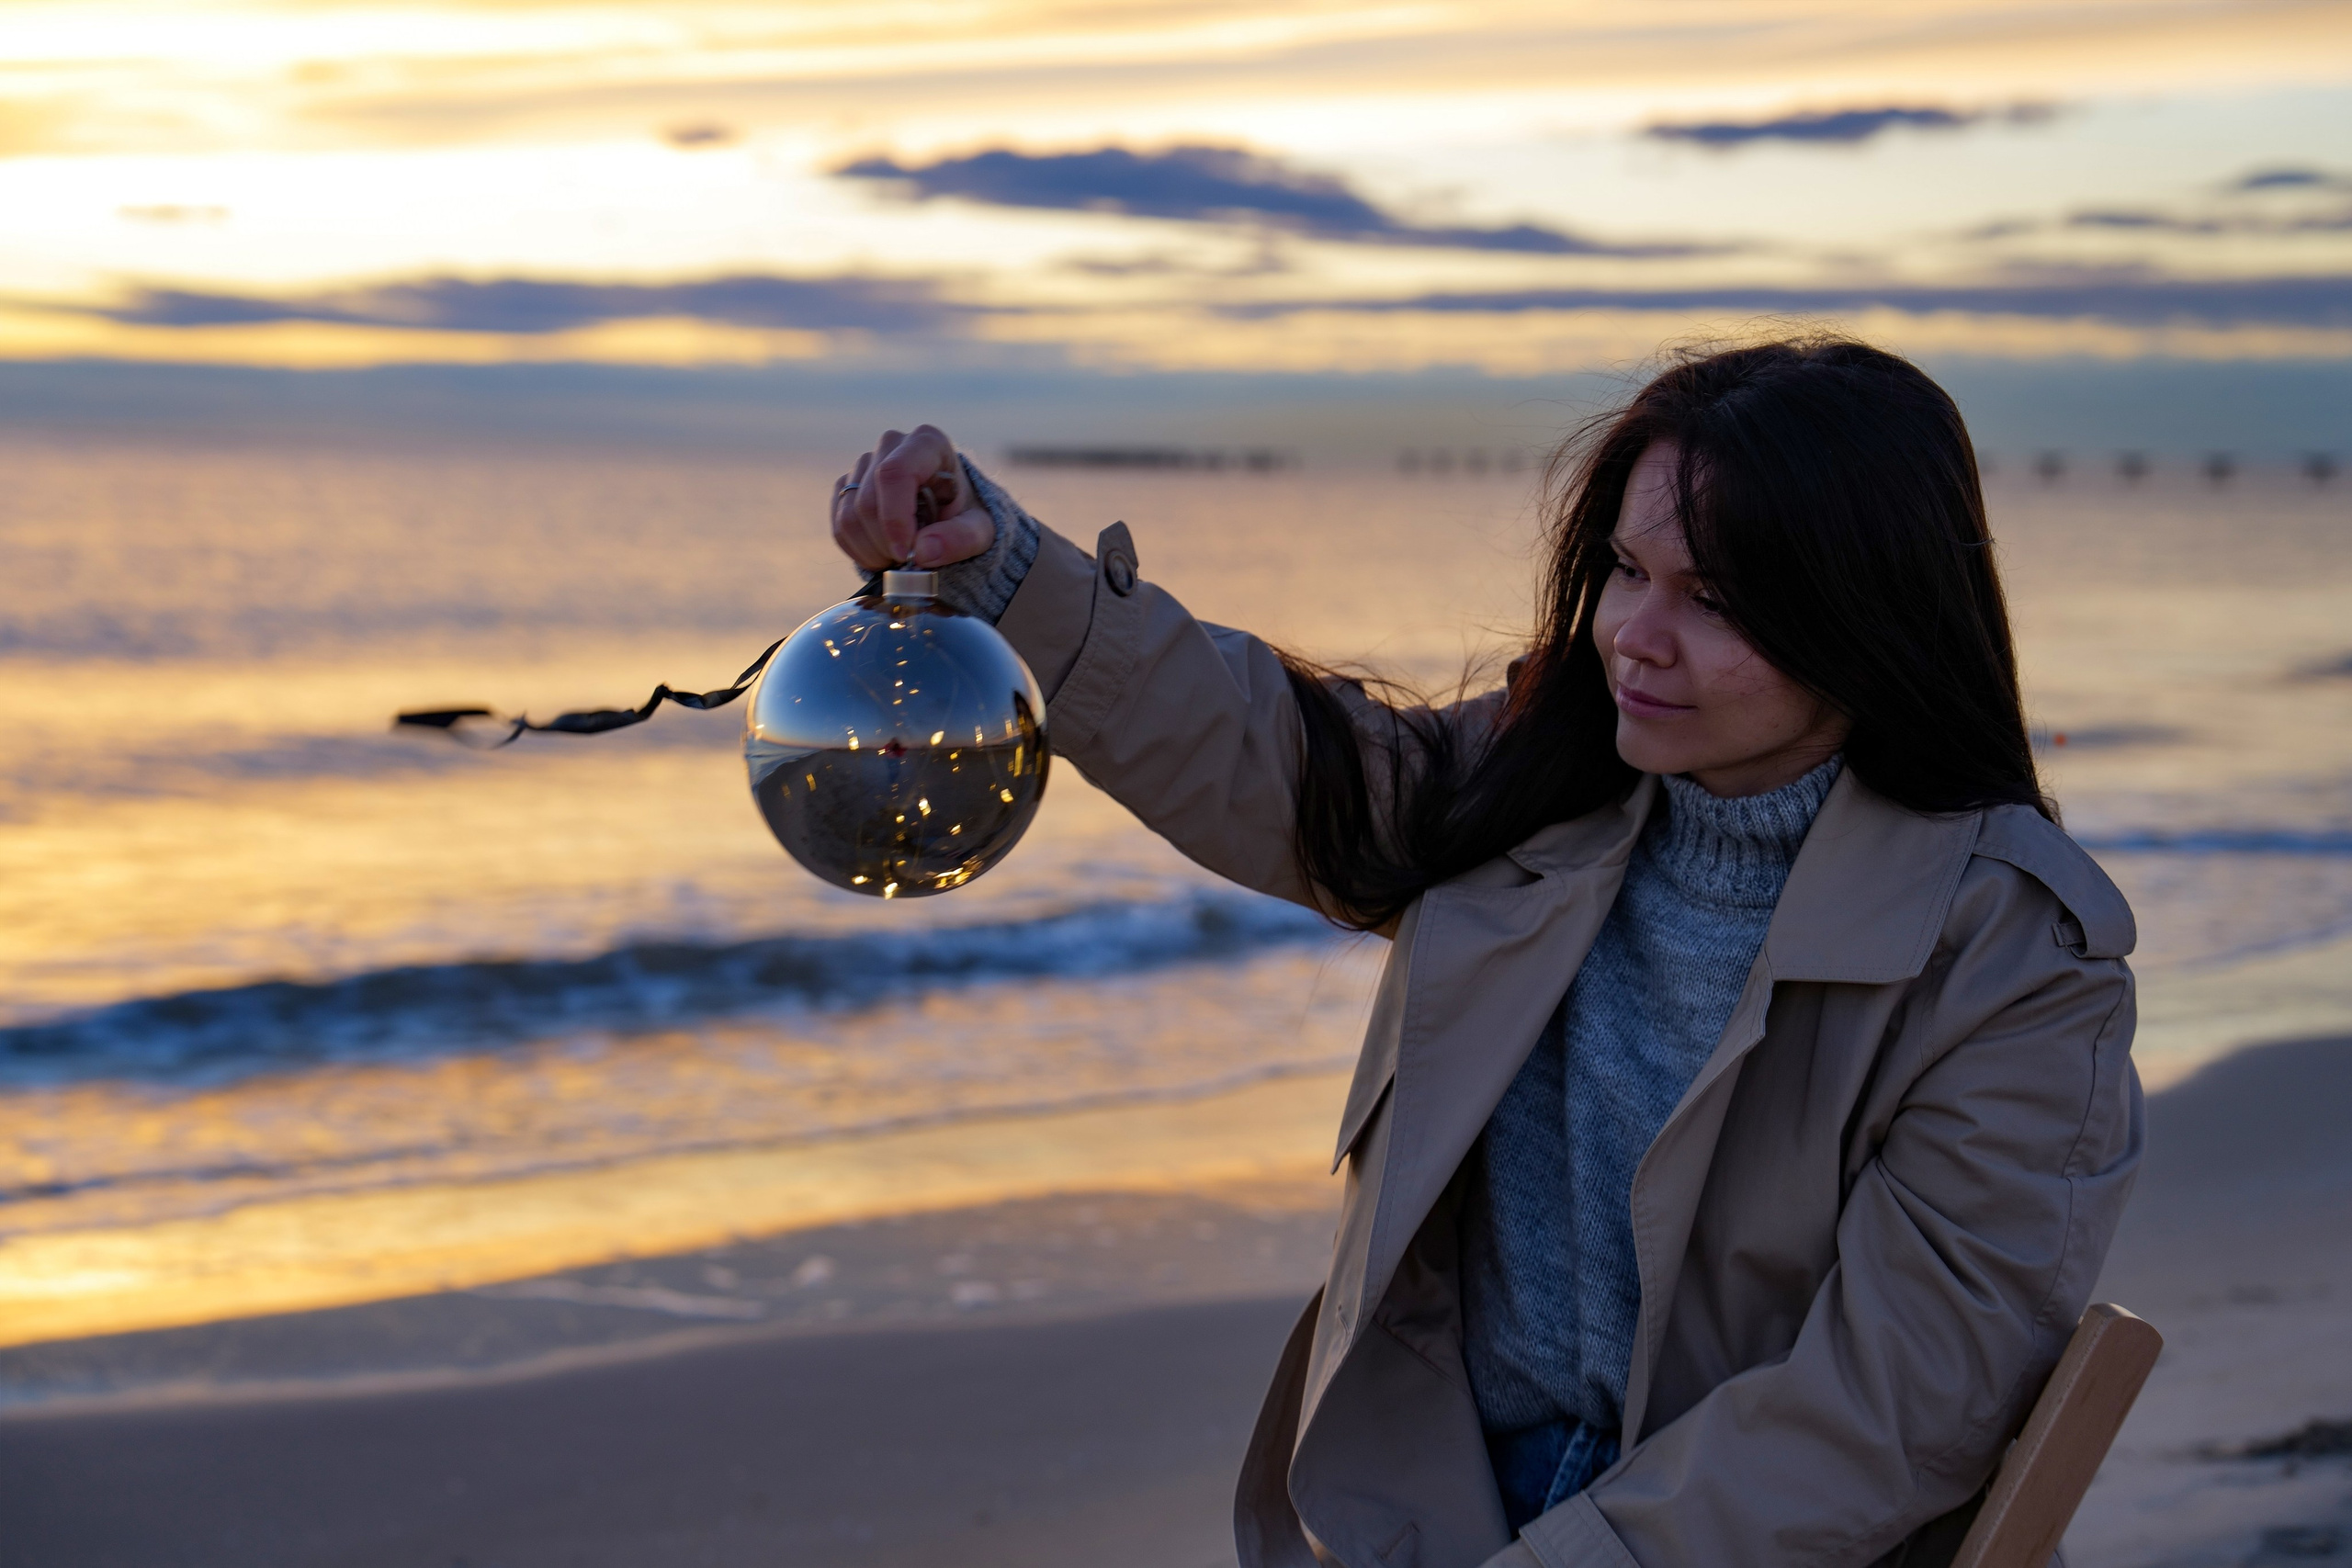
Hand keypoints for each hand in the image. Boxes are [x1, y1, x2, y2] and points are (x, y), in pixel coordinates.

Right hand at [831, 424, 995, 571]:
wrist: (950, 512)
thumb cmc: (967, 515)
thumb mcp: (981, 530)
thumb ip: (961, 538)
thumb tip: (921, 551)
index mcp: (928, 443)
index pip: (895, 473)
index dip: (894, 518)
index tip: (906, 553)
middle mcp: (891, 445)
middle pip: (868, 500)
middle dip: (886, 543)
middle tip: (909, 562)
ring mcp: (864, 463)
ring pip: (849, 515)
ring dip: (872, 550)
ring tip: (899, 558)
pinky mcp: (847, 485)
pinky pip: (839, 524)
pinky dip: (858, 550)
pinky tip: (882, 554)